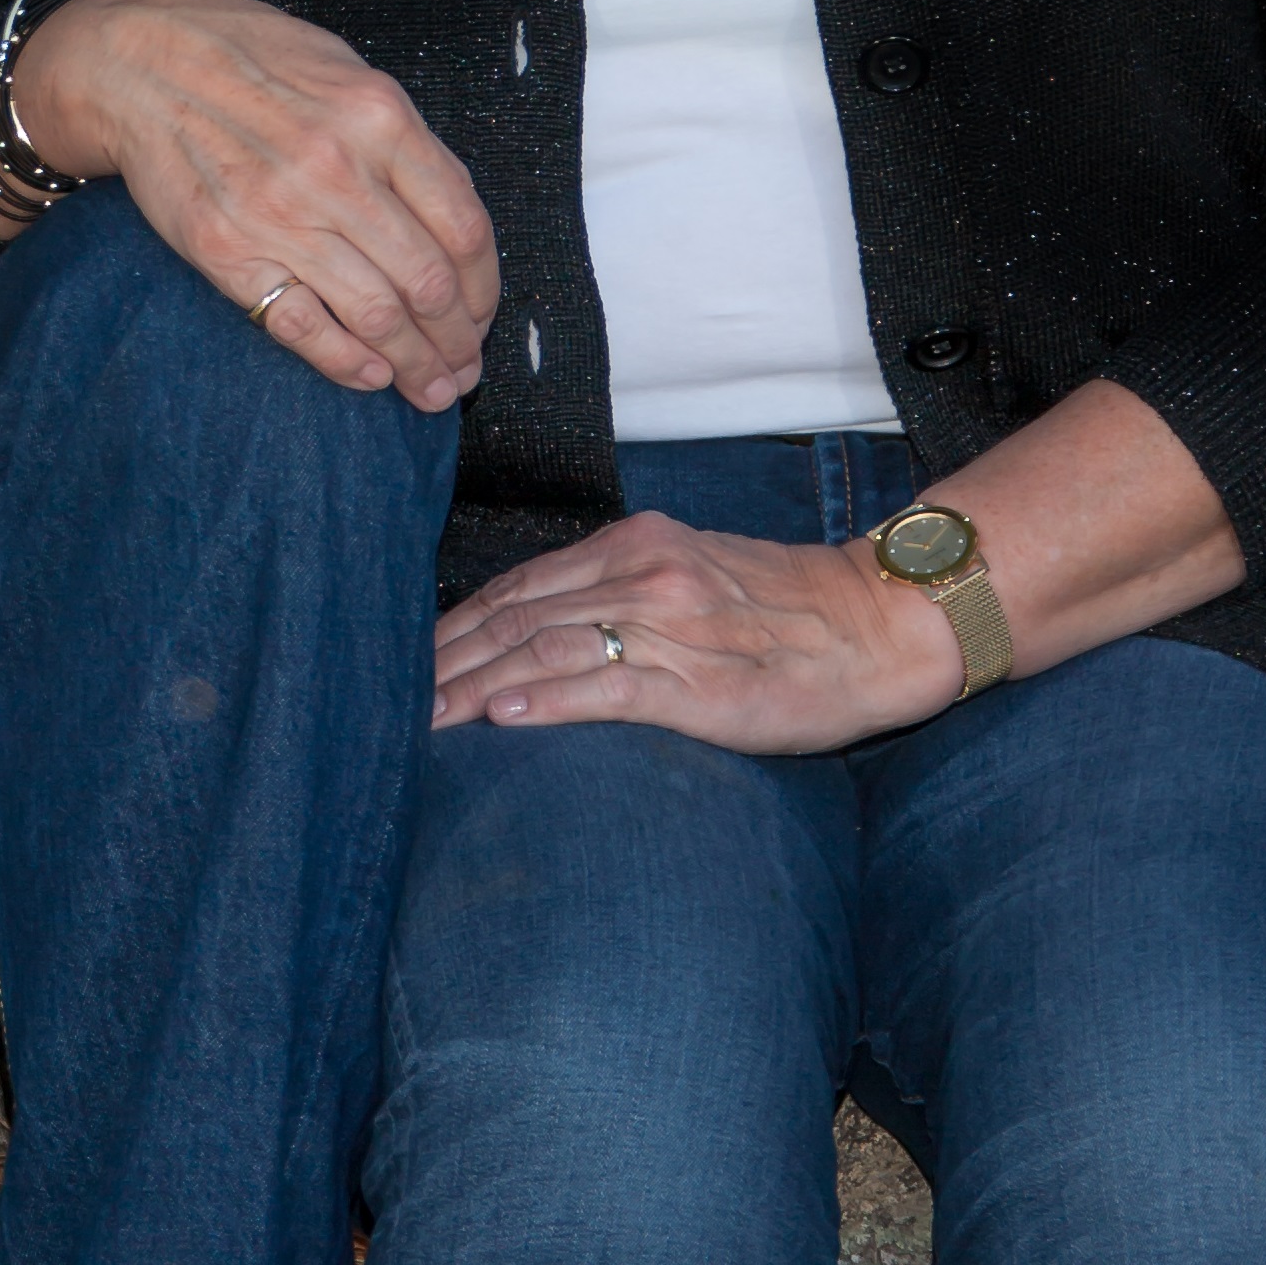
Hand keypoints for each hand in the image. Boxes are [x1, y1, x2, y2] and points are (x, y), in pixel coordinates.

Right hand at [0, 0, 497, 412]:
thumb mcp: (346, 72)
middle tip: (464, 370)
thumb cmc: (249, 59)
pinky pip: (302, 325)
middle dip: (457, 341)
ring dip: (414, 366)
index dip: (484, 289)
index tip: (482, 316)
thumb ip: (401, 141)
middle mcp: (337, 168)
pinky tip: (371, 377)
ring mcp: (280, 214)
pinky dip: (346, 362)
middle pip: (428, 282)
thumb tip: (450, 224)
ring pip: (375, 315)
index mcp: (380, 117)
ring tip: (430, 390)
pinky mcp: (227, 252)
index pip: (463, 227)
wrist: (140, 62)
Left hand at [430, 508, 964, 755]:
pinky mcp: (698, 679)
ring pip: (545, 649)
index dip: (457, 625)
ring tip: (424, 720)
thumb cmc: (784, 612)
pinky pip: (606, 686)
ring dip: (474, 688)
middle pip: (517, 616)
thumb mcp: (691, 575)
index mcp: (637, 545)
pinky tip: (502, 719)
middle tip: (390, 700)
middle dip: (447, 660)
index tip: (408, 661)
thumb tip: (540, 631)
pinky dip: (546, 702)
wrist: (875, 626)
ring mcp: (669, 624)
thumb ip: (619, 591)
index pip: (520, 585)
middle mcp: (643, 573)